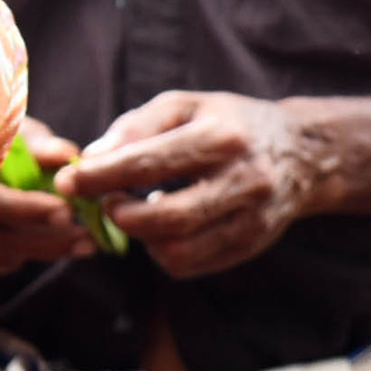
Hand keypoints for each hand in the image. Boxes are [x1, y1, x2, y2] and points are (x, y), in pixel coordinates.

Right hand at [0, 114, 93, 278]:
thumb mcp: (3, 131)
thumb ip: (35, 145)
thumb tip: (69, 155)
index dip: (30, 210)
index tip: (67, 211)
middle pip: (2, 241)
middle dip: (50, 240)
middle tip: (89, 238)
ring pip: (2, 256)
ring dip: (42, 250)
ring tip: (81, 241)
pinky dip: (20, 254)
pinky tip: (42, 240)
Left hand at [62, 92, 341, 277]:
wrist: (302, 154)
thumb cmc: (229, 123)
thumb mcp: (185, 105)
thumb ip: (136, 128)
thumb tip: (90, 160)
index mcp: (223, 137)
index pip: (151, 163)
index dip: (101, 176)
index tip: (68, 181)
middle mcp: (244, 180)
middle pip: (167, 218)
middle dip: (121, 215)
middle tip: (106, 202)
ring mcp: (252, 219)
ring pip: (178, 250)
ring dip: (142, 237)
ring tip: (137, 212)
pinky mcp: (250, 245)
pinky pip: (190, 265)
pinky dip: (163, 251)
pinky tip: (164, 228)